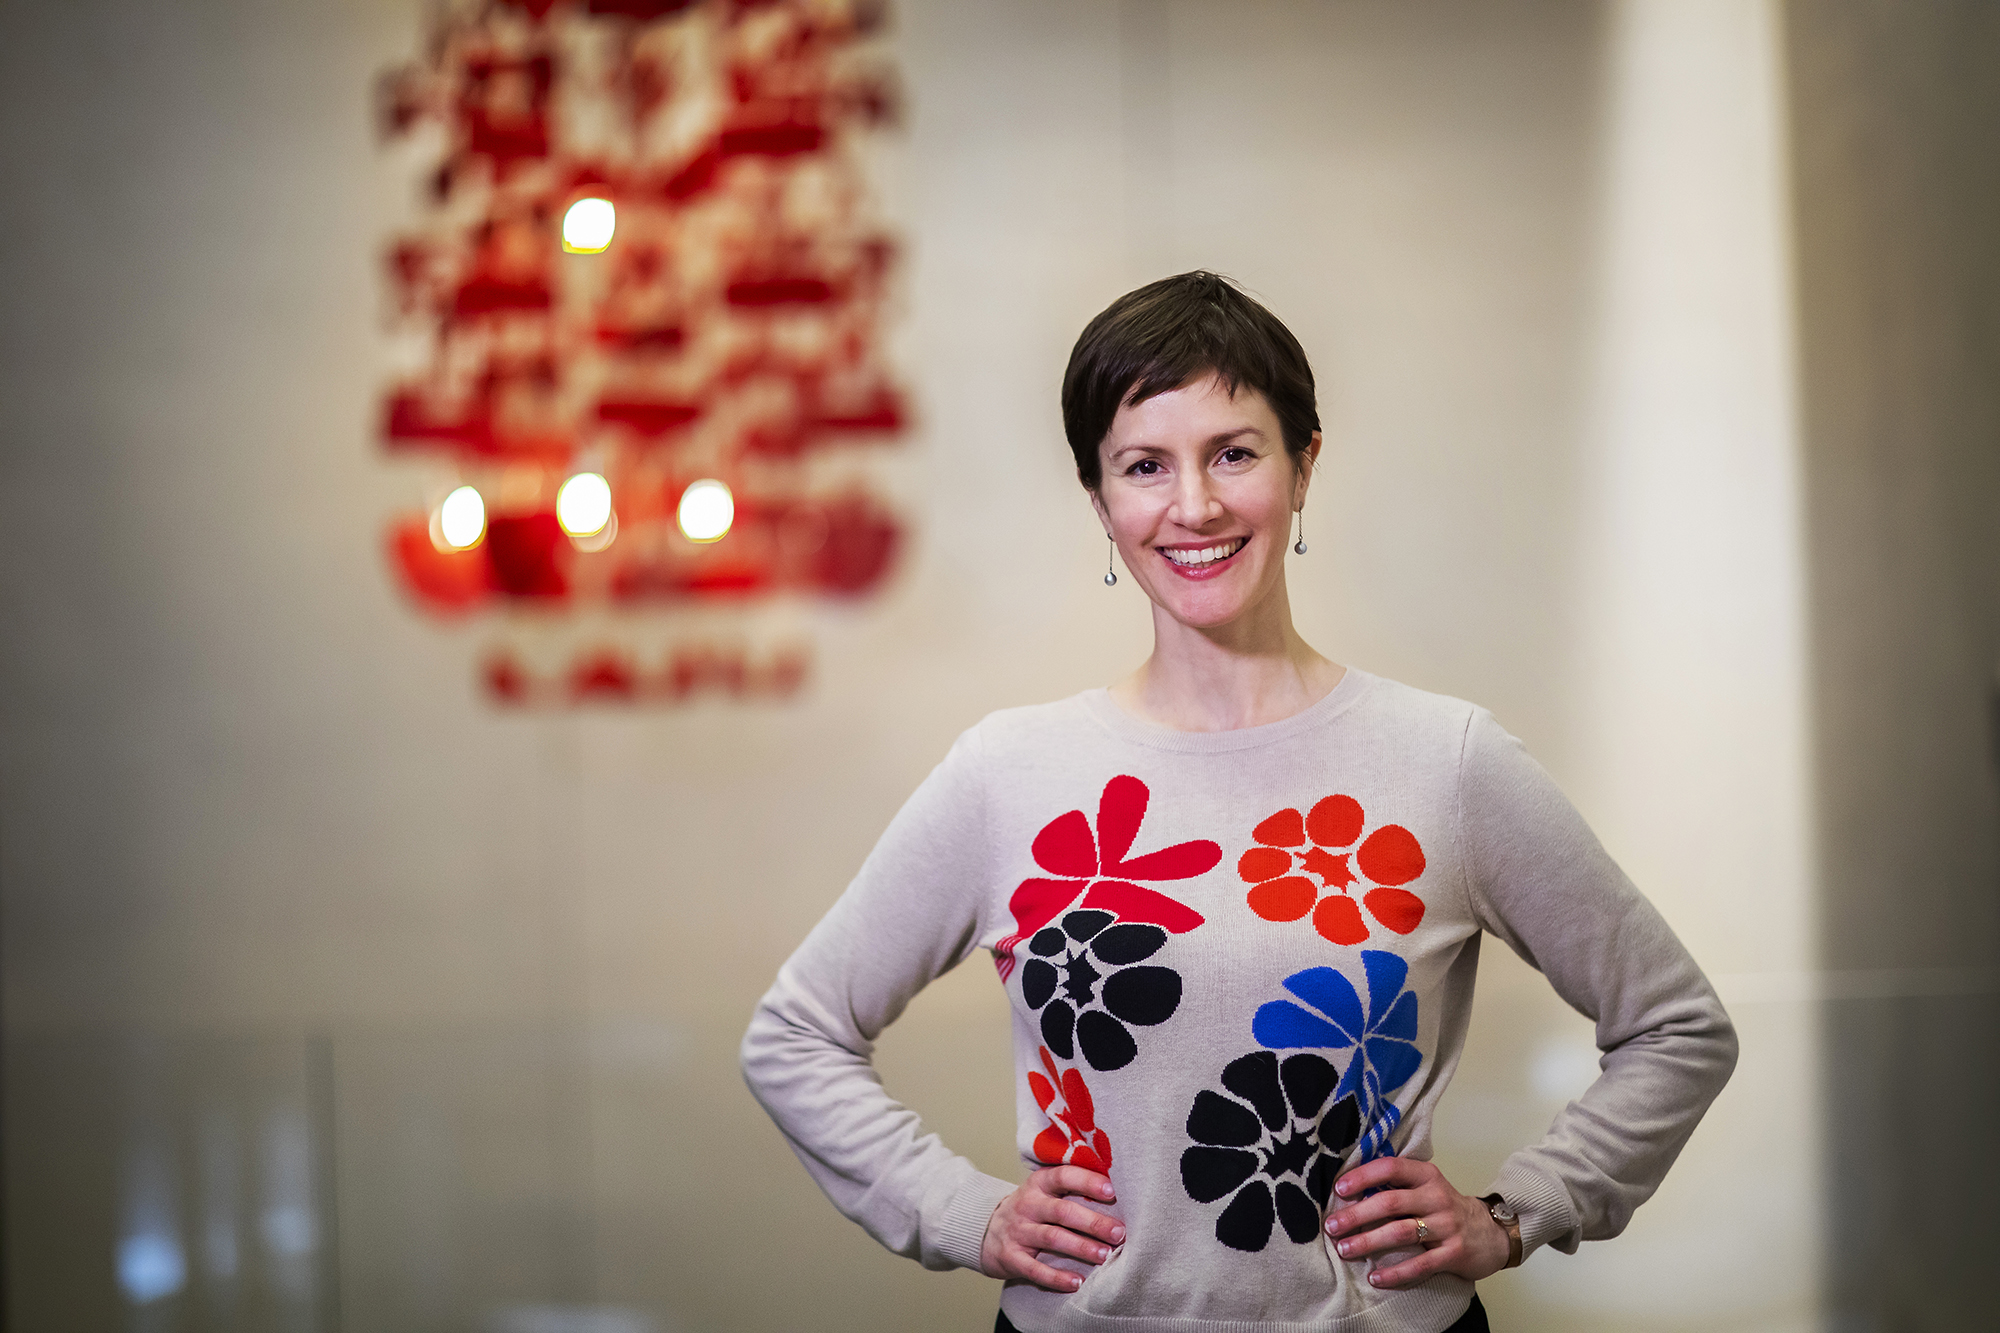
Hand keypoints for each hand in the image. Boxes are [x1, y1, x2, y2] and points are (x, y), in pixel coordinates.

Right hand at [980, 1165, 1125, 1292]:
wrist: (985, 1229)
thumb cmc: (1030, 1209)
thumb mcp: (1043, 1190)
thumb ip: (1071, 1187)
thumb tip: (1116, 1191)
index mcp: (1039, 1184)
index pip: (1063, 1177)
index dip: (1087, 1182)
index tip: (1112, 1190)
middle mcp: (1028, 1205)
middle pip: (1063, 1211)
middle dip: (1093, 1222)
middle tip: (1118, 1232)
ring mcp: (1018, 1232)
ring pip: (1052, 1238)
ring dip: (1081, 1248)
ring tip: (1104, 1256)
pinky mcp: (1012, 1257)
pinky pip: (1035, 1269)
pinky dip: (1056, 1277)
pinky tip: (1076, 1282)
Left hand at [1323, 1157, 1509, 1288]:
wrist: (1491, 1233)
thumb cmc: (1445, 1208)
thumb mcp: (1426, 1186)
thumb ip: (1396, 1184)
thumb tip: (1348, 1187)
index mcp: (1427, 1176)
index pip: (1391, 1168)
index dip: (1363, 1177)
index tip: (1338, 1189)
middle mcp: (1437, 1197)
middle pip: (1390, 1203)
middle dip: (1356, 1215)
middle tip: (1331, 1226)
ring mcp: (1446, 1226)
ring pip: (1400, 1233)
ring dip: (1368, 1242)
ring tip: (1344, 1249)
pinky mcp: (1453, 1254)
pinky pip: (1419, 1265)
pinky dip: (1395, 1273)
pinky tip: (1374, 1278)